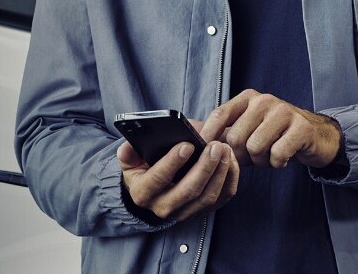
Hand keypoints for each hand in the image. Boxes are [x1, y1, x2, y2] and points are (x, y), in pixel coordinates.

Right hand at [118, 125, 238, 221]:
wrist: (151, 191)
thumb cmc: (142, 168)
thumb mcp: (129, 160)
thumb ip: (128, 152)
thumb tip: (127, 147)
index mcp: (143, 192)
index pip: (158, 179)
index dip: (172, 162)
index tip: (187, 145)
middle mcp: (163, 207)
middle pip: (188, 190)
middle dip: (204, 167)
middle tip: (215, 145)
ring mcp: (184, 213)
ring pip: (207, 197)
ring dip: (220, 172)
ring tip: (225, 149)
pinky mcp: (202, 211)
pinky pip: (221, 199)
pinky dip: (229, 180)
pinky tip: (231, 160)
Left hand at [200, 89, 341, 168]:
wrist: (317, 136)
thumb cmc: (276, 134)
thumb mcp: (248, 128)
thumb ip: (224, 132)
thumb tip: (195, 138)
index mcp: (247, 98)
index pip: (220, 114)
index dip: (208, 134)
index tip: (202, 150)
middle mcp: (264, 101)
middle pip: (236, 137)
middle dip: (242, 155)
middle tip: (254, 157)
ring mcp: (283, 112)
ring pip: (255, 147)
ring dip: (261, 160)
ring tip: (270, 155)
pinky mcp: (301, 128)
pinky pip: (277, 154)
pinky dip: (277, 163)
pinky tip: (283, 158)